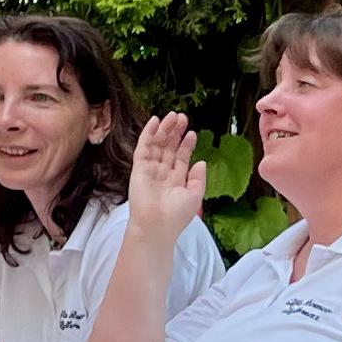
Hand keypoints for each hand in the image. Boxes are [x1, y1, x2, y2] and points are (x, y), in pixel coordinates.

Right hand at [127, 111, 206, 241]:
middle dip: (176, 132)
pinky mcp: (139, 168)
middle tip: (182, 117)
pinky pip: (144, 147)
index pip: (181, 158)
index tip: (192, 133)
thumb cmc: (176, 216)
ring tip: (173, 116)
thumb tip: (202, 162)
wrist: (157, 225)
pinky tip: (155, 121)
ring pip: (158, 144)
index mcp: (176, 181)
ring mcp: (151, 170)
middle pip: (169, 147)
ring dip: (165, 129)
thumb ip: (198, 178)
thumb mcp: (195, 196)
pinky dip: (149, 133)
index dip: (187, 145)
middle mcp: (163, 173)